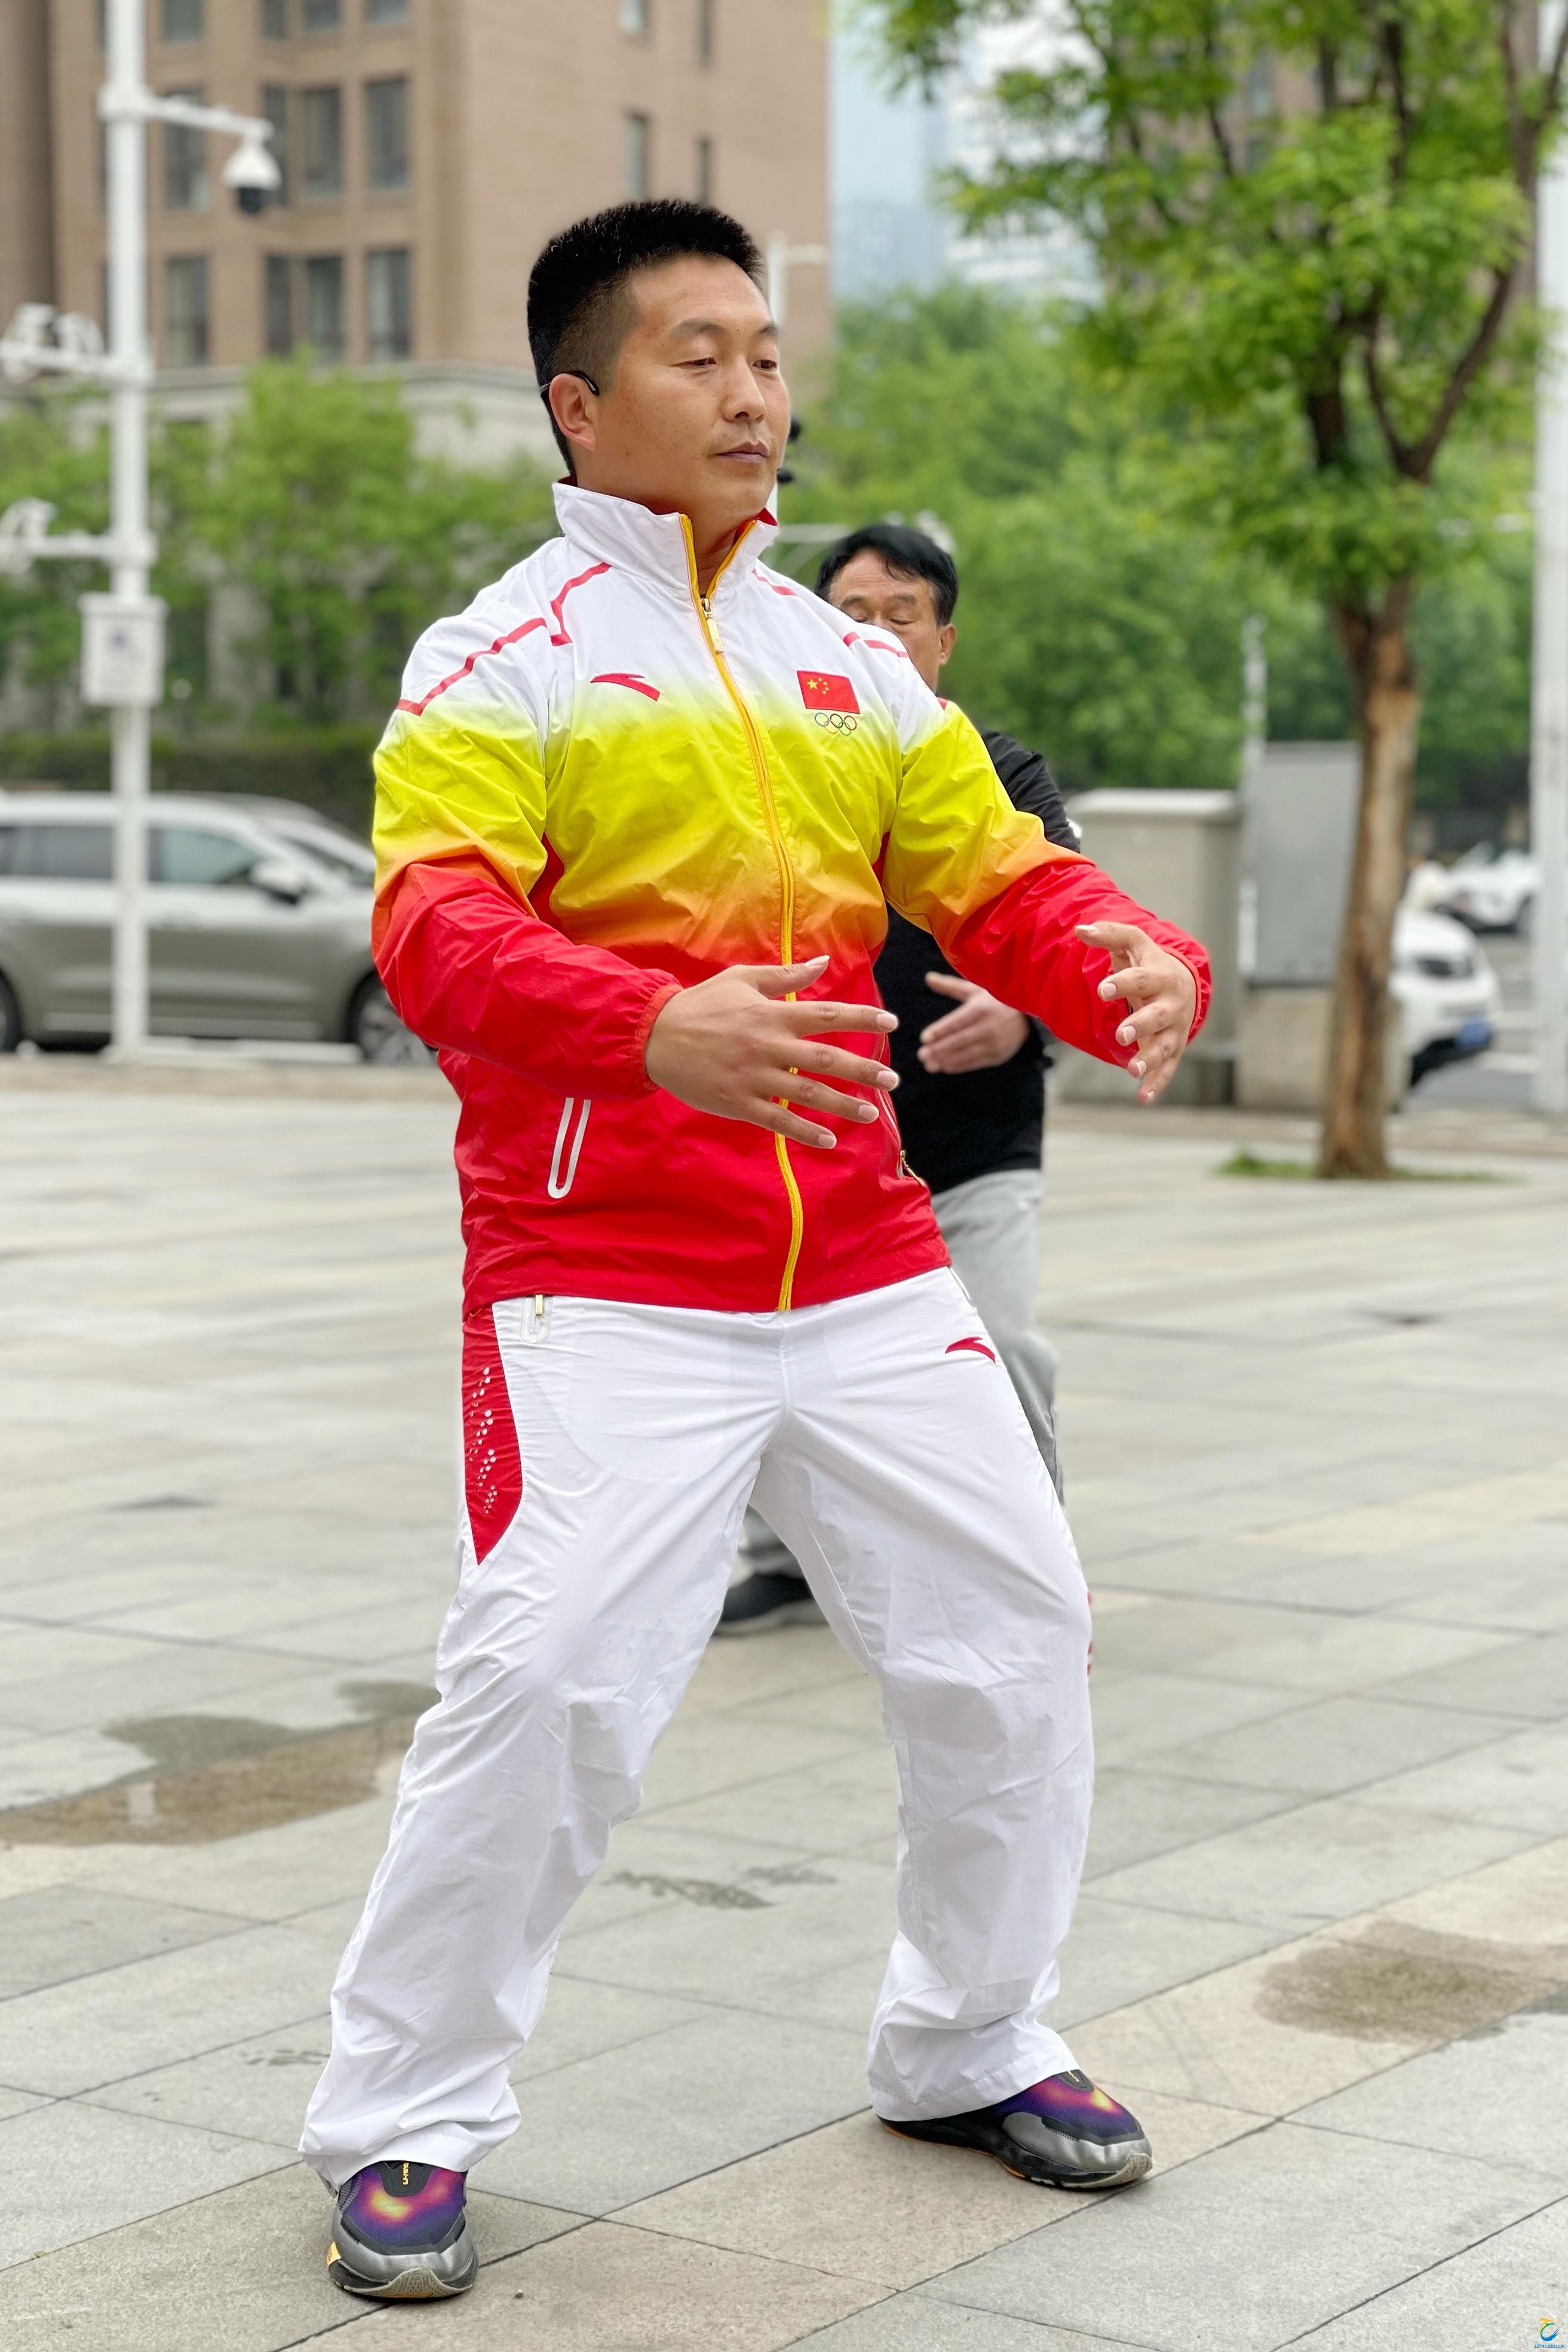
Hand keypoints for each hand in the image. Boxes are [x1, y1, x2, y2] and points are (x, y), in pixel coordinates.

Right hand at [644, 955, 897, 1148]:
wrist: (653, 1036)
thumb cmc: (701, 1005)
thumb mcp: (742, 979)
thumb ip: (785, 974)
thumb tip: (824, 961)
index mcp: (771, 1014)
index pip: (828, 1016)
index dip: (862, 1018)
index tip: (891, 1023)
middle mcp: (768, 1046)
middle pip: (826, 1059)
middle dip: (864, 1070)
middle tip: (893, 1079)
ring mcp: (754, 1077)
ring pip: (807, 1094)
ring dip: (843, 1105)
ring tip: (872, 1114)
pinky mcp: (738, 1102)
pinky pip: (778, 1121)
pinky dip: (805, 1132)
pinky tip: (830, 1141)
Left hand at [917, 973, 1029, 1073]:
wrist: (1027, 1016)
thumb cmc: (995, 999)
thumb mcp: (975, 989)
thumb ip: (950, 986)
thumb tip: (927, 977)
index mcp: (981, 1008)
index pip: (957, 1021)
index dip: (940, 1030)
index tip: (924, 1038)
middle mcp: (989, 1026)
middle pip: (960, 1040)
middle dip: (939, 1049)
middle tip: (921, 1055)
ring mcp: (995, 1043)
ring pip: (966, 1054)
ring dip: (946, 1060)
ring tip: (929, 1064)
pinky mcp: (998, 1055)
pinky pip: (975, 1063)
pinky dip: (959, 1066)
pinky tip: (945, 1067)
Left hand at [1075, 921, 1197, 1102]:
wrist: (1187, 985)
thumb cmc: (1151, 964)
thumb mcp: (1134, 944)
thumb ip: (1109, 935)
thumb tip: (1080, 929)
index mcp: (1161, 977)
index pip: (1140, 979)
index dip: (1122, 983)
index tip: (1102, 989)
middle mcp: (1170, 1005)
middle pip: (1156, 1016)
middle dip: (1140, 1025)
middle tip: (1121, 1034)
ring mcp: (1174, 1029)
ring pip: (1164, 1046)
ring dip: (1150, 1059)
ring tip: (1133, 1070)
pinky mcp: (1174, 1049)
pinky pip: (1168, 1069)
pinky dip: (1157, 1083)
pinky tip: (1144, 1098)